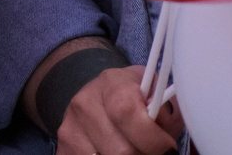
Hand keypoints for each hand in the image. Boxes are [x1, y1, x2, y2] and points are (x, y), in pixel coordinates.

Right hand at [55, 65, 180, 154]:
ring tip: (137, 150)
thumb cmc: (131, 96)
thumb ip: (164, 108)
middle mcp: (85, 104)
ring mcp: (70, 129)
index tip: (168, 147)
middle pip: (121, 150)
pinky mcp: (63, 150)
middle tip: (154, 152)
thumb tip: (164, 128)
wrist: (93, 96)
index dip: (152, 138)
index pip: (127, 112)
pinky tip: (115, 152)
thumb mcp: (152, 91)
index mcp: (111, 83)